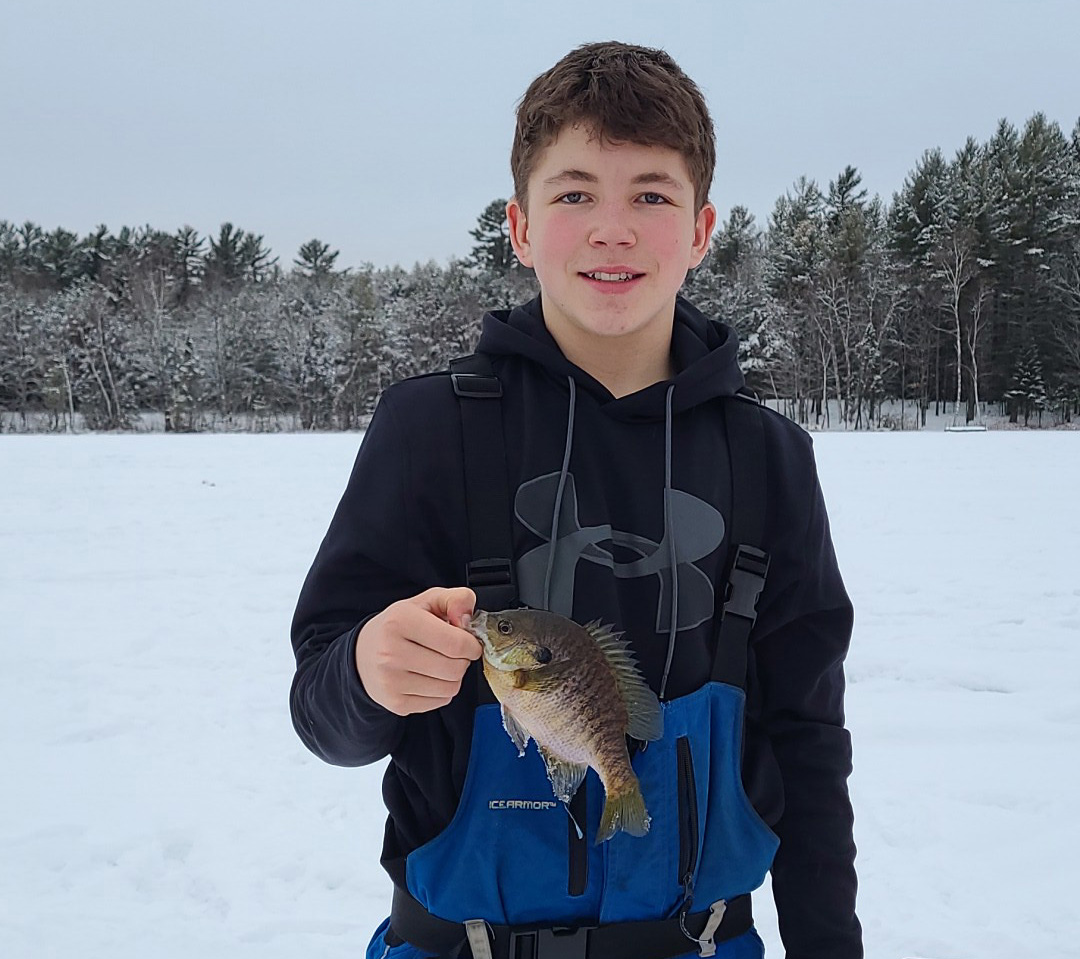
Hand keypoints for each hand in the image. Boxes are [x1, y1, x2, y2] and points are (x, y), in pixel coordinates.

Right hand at [356, 587, 480, 715]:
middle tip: (452, 652)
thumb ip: (455, 599)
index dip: (472, 645)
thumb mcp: (425, 601)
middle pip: (455, 668)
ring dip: (453, 676)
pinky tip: (429, 677)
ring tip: (439, 663)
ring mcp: (392, 681)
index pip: (455, 643)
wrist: (362, 654)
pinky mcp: (397, 703)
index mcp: (400, 622)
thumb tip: (467, 617)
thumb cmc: (397, 626)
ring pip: (450, 688)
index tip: (470, 643)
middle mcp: (392, 653)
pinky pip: (440, 701)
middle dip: (462, 660)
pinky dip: (442, 691)